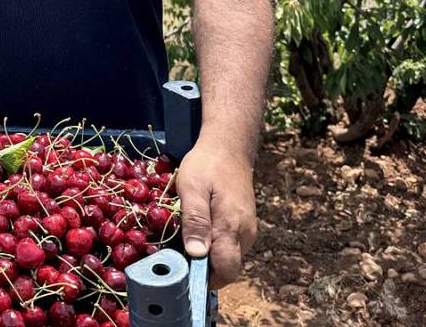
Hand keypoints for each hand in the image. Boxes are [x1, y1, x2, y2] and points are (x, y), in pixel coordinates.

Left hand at [174, 138, 257, 287]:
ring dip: (209, 257)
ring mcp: (247, 230)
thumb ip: (195, 220)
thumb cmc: (207, 164)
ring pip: (229, 257)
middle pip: (227, 268)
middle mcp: (245, 234)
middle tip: (178, 254)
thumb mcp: (192, 187)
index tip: (183, 273)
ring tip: (184, 240)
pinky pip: (230, 245)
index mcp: (231, 227)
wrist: (229, 146)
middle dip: (204, 269)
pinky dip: (215, 246)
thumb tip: (196, 254)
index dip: (205, 279)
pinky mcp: (245, 224)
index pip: (226, 271)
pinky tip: (198, 230)